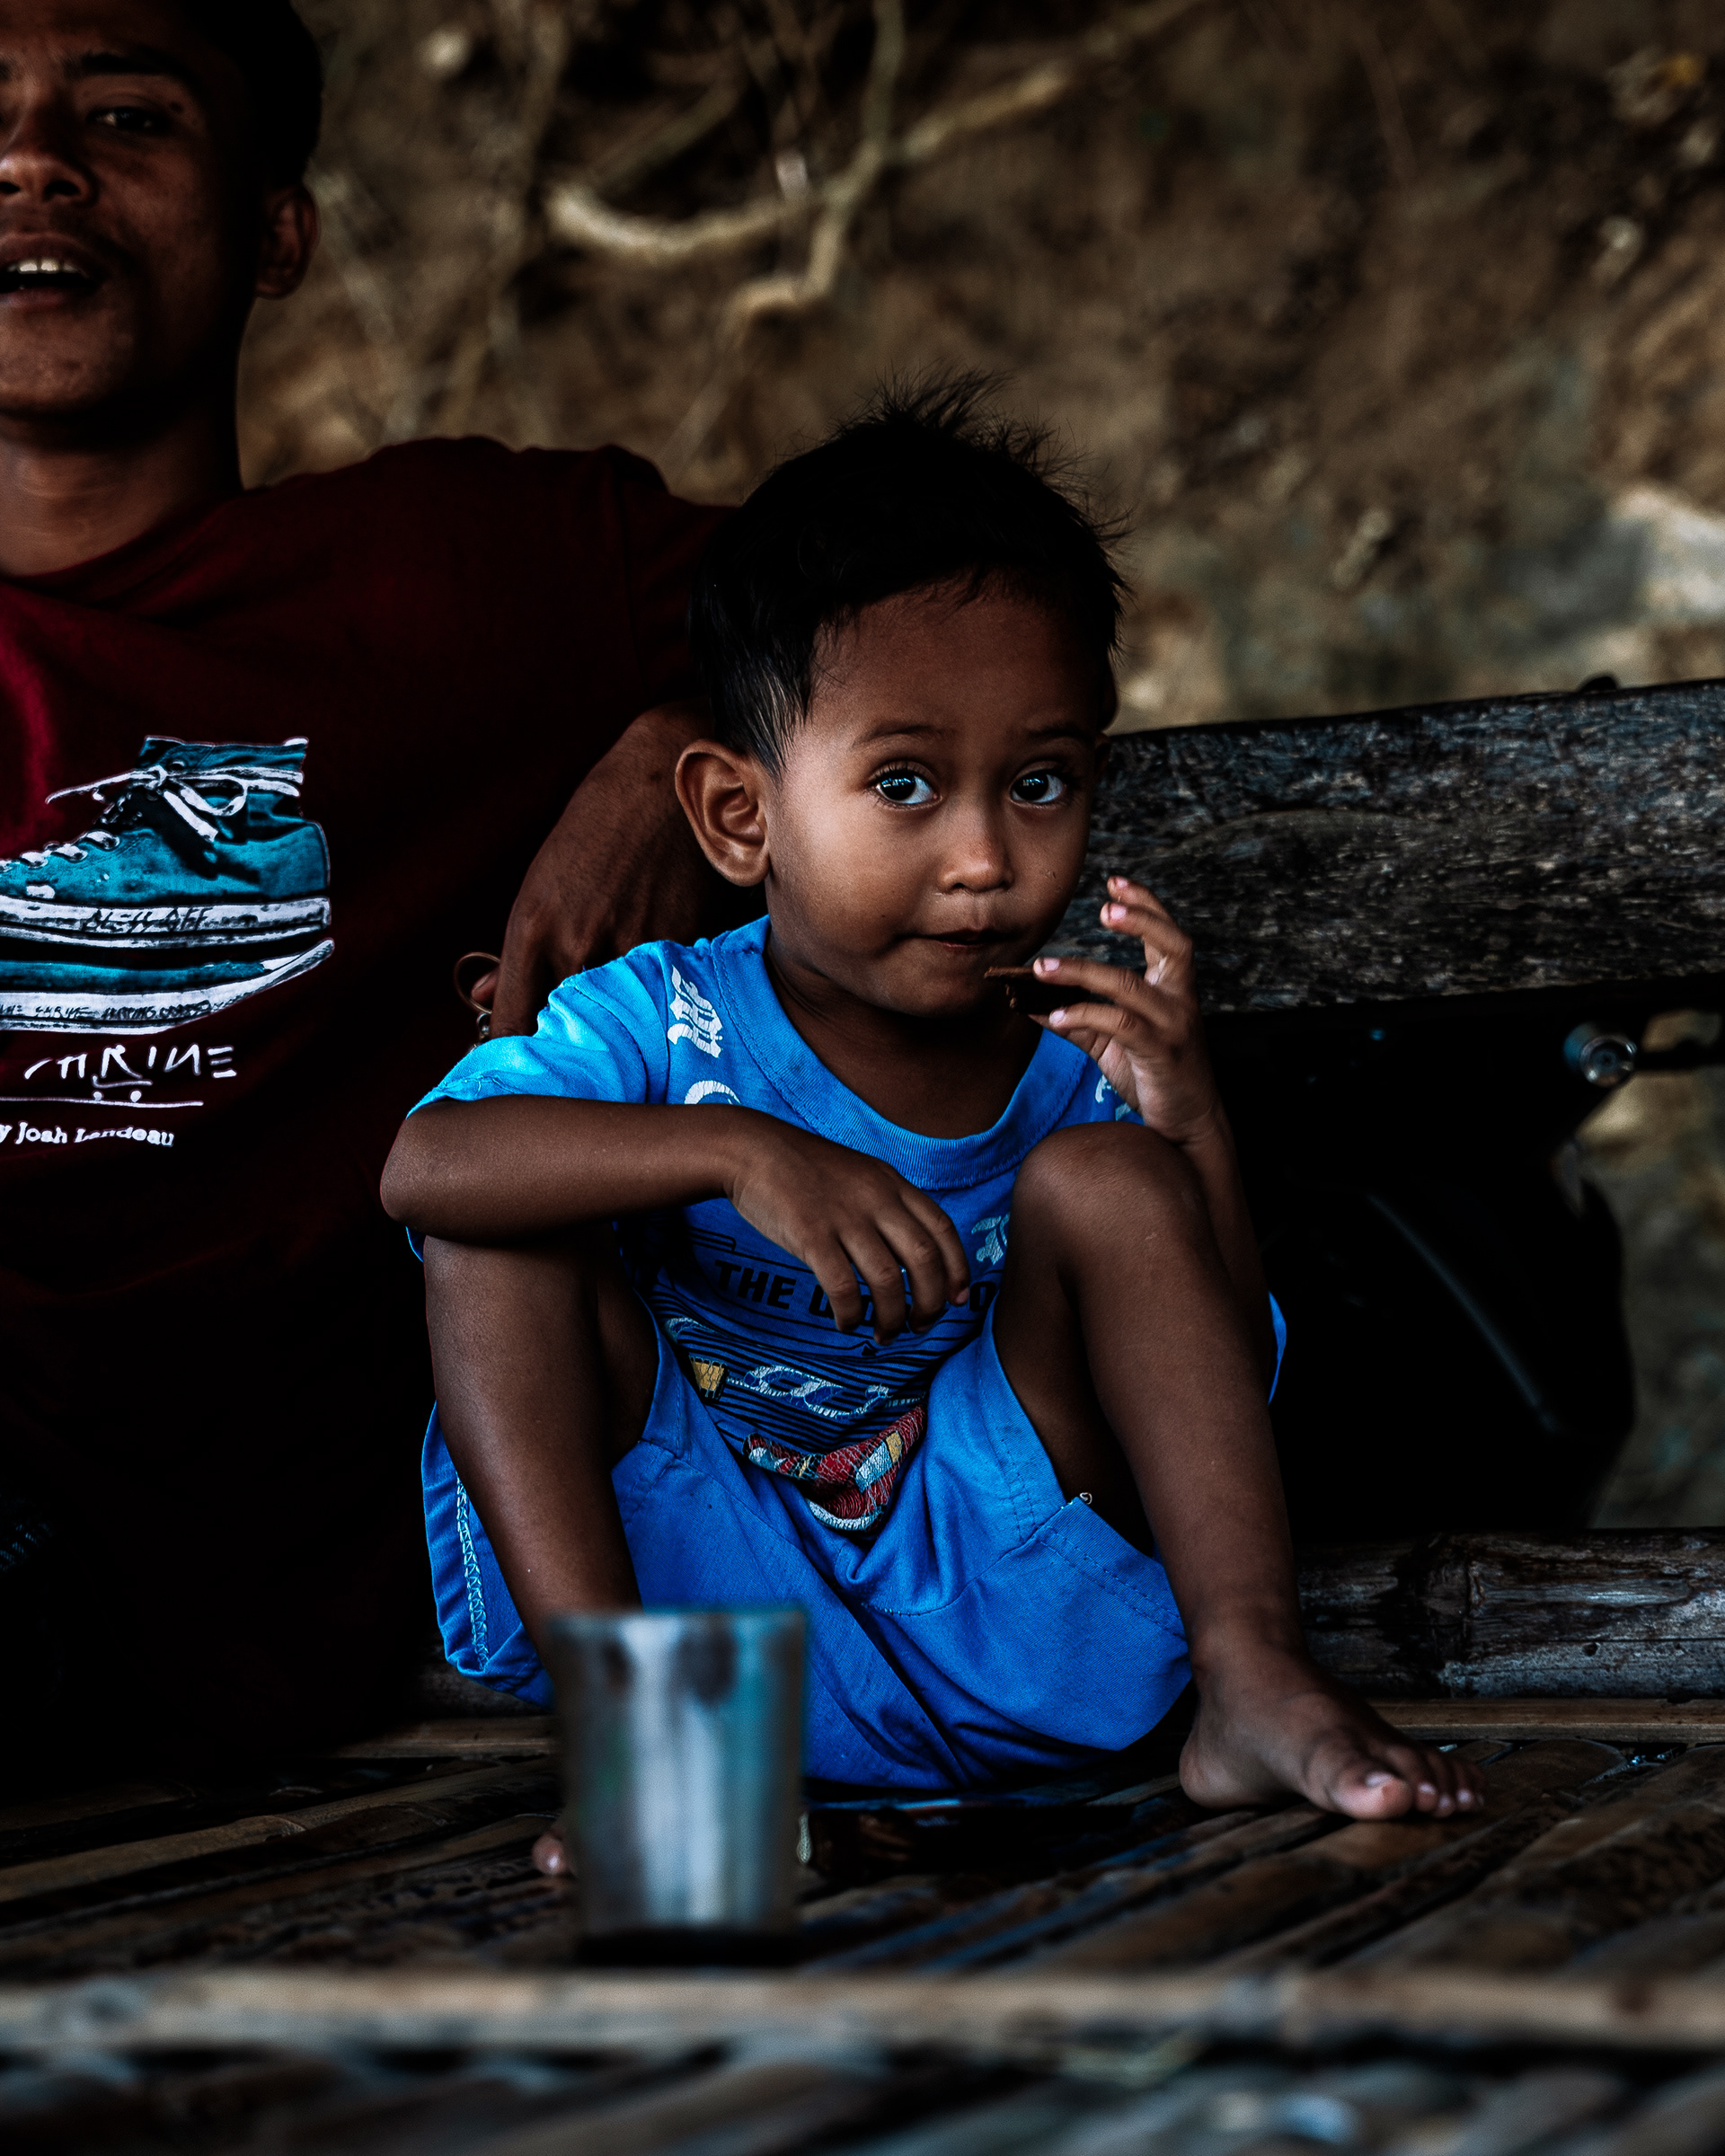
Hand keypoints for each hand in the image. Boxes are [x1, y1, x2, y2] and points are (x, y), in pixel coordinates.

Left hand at [486, 702, 719, 1036]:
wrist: (670, 781)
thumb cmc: (600, 825)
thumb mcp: (542, 879)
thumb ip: (515, 948)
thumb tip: (478, 996)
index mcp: (531, 927)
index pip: (510, 1021)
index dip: (511, 1054)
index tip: (516, 1070)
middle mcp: (575, 944)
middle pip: (560, 1031)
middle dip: (562, 1047)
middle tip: (566, 1057)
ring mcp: (626, 948)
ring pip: (612, 1021)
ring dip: (611, 1031)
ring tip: (612, 1030)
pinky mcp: (674, 947)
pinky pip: (655, 995)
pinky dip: (651, 1001)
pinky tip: (654, 992)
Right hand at [720, 1118, 969, 1343]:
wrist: (752, 1149)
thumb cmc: (805, 1170)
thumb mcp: (860, 1175)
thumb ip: (888, 1206)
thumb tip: (911, 1257)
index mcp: (892, 1184)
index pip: (943, 1230)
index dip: (957, 1269)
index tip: (957, 1299)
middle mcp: (876, 1200)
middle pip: (924, 1260)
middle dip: (930, 1303)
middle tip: (921, 1326)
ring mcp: (844, 1217)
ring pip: (888, 1280)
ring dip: (892, 1317)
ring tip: (884, 1334)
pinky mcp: (811, 1235)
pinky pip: (843, 1288)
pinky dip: (851, 1314)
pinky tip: (846, 1323)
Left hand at [1032, 877, 1221, 1145]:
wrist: (1187, 1126)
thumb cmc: (1154, 1077)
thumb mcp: (1114, 1044)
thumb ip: (1079, 1019)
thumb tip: (1030, 1002)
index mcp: (1174, 989)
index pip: (1168, 936)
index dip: (1145, 906)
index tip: (1116, 882)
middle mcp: (1180, 1000)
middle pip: (1171, 945)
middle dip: (1140, 919)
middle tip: (1104, 908)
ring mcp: (1173, 1026)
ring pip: (1128, 985)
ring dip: (1081, 972)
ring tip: (1042, 967)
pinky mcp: (1160, 1052)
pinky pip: (1119, 1024)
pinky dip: (1083, 1015)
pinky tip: (1054, 1015)